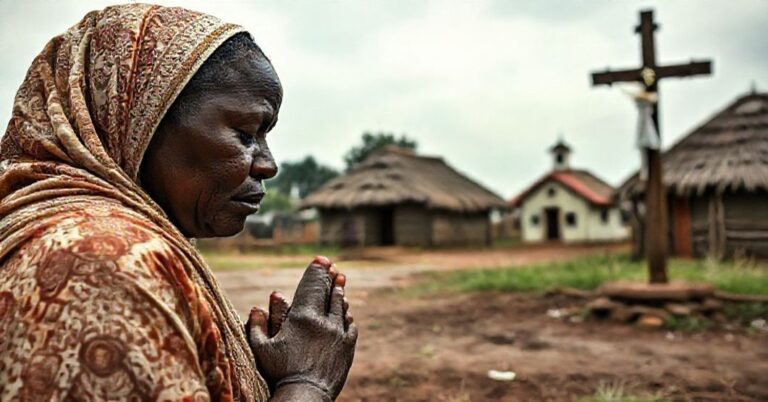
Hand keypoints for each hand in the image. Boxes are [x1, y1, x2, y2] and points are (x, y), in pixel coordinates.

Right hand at [247, 256, 356, 400]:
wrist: (306, 395)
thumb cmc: (280, 373)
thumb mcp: (261, 349)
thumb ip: (257, 326)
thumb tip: (256, 308)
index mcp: (302, 317)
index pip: (311, 287)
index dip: (316, 272)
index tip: (320, 260)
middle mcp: (323, 321)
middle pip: (328, 293)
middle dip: (330, 277)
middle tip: (332, 266)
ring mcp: (338, 334)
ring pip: (340, 307)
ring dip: (340, 293)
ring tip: (340, 281)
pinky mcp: (348, 347)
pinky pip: (350, 326)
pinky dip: (346, 316)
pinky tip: (346, 312)